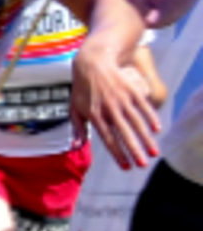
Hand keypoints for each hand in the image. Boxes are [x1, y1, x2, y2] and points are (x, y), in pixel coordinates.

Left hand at [74, 47, 161, 168]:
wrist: (93, 63)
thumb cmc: (82, 89)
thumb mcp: (74, 107)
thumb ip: (76, 127)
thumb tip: (75, 146)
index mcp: (95, 115)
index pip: (108, 139)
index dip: (118, 153)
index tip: (126, 167)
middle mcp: (109, 108)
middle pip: (124, 133)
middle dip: (134, 150)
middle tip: (143, 165)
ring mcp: (122, 99)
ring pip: (136, 122)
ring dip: (146, 139)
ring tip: (154, 153)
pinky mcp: (132, 90)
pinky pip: (144, 106)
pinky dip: (151, 118)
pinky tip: (157, 130)